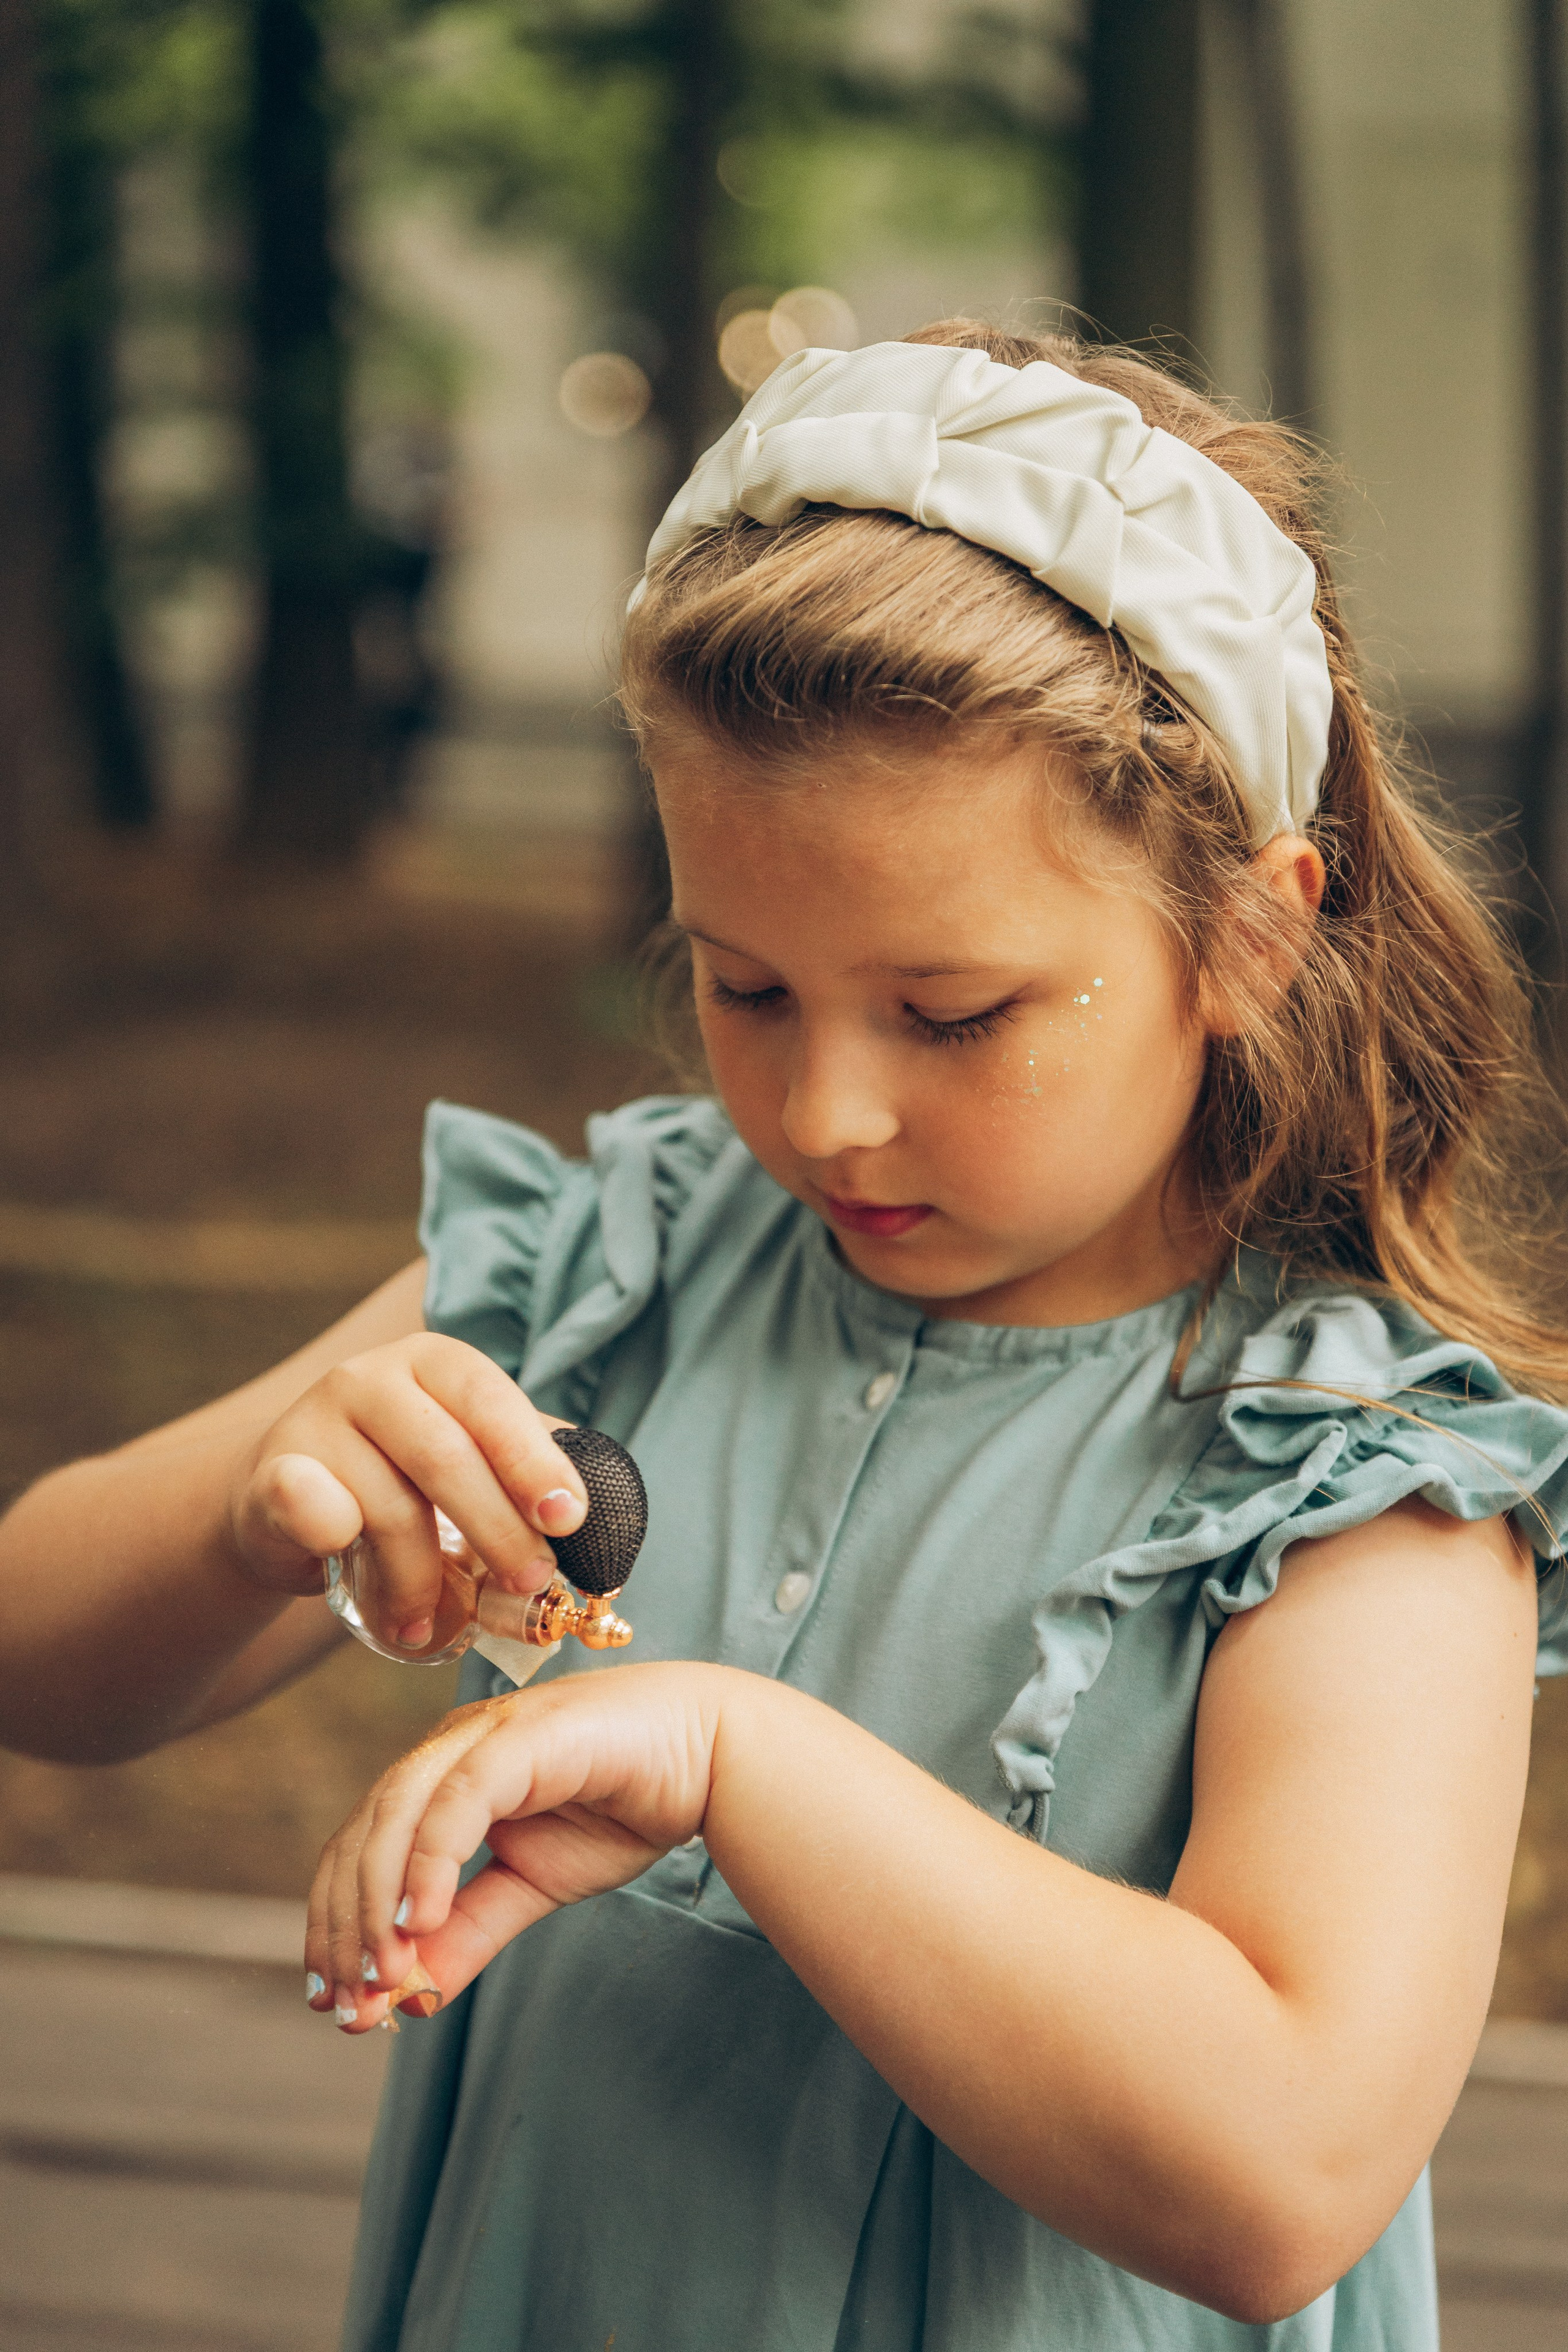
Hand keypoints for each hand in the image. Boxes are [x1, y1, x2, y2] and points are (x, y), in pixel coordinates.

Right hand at [229, 1334, 587, 1650]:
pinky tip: (379, 1607)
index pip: (492, 1400)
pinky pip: (312, 1512)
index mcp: (436, 1364)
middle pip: (446, 1456)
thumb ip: (527, 1466)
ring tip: (438, 1625)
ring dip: (425, 1582)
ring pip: (391, 1509)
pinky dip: (348, 1554)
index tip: (569, 1519)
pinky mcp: (269, 1476)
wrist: (283, 1503)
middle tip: (529, 1584)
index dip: (533, 1460)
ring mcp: (314, 1421)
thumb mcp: (466, 1456)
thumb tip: (607, 1511)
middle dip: (498, 1529)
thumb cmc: (398, 1480)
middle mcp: (371, 1377)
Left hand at [305, 1662, 727, 2030]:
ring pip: (396, 1814)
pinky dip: (430, 1859)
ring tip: (382, 1977)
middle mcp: (449, 1748)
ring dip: (377, 1901)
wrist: (708, 1758)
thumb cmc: (623, 1806)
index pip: (360, 1853)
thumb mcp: (531, 1888)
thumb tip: (409, 2000)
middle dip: (344, 1927)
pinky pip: (459, 1797)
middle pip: (362, 1836)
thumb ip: (468, 1932)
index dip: (335, 1928)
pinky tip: (421, 1919)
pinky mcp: (523, 1734)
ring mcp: (483, 1734)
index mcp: (442, 1778)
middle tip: (350, 2007)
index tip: (334, 2006)